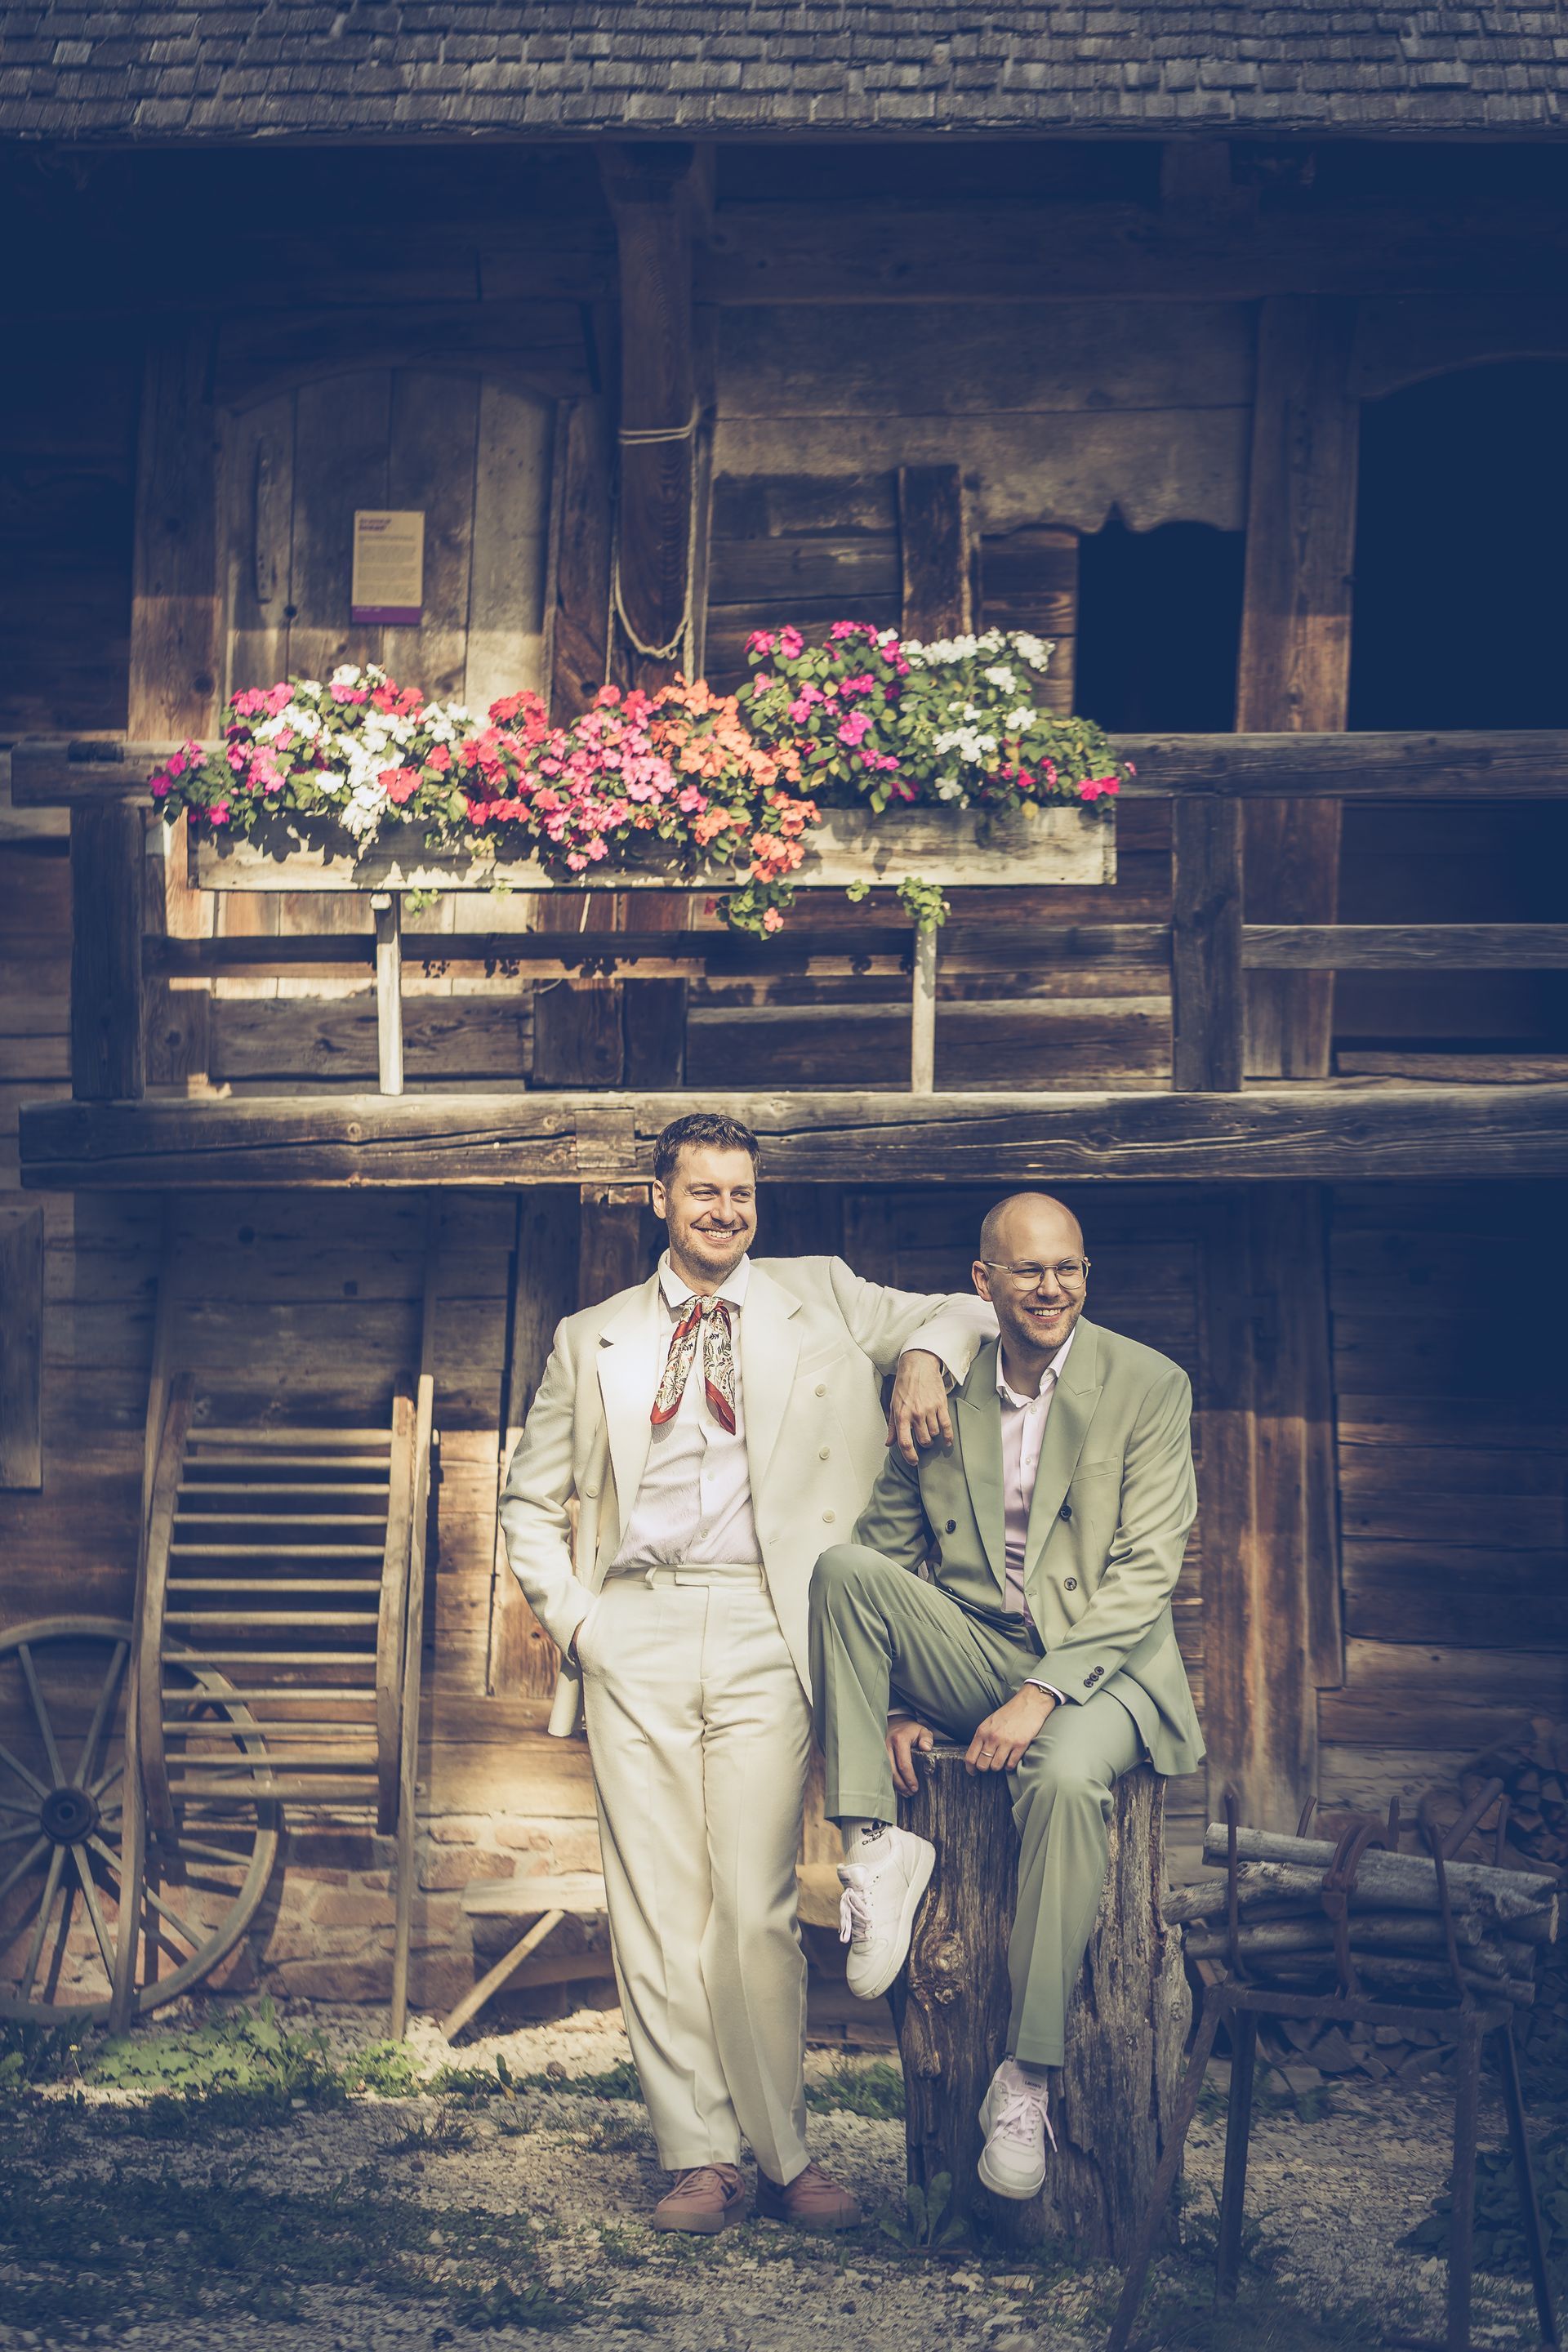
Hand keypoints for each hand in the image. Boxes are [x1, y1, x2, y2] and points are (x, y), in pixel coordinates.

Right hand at [886, 1716, 934, 1796]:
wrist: (895, 1722)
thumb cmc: (910, 1729)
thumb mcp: (922, 1730)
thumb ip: (927, 1738)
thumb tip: (926, 1749)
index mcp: (899, 1740)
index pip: (904, 1764)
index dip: (909, 1778)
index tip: (915, 1787)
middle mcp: (887, 1746)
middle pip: (893, 1771)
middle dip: (902, 1785)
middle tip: (911, 1793)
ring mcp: (881, 1751)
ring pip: (886, 1773)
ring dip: (896, 1785)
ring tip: (906, 1793)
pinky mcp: (879, 1755)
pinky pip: (883, 1771)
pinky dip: (891, 1780)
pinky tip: (898, 1787)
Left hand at [887, 1349, 953, 1463]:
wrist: (918, 1365)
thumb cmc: (904, 1385)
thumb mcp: (893, 1404)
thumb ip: (892, 1426)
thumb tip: (889, 1443)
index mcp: (901, 1415)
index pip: (905, 1442)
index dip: (909, 1456)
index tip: (913, 1462)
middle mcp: (915, 1414)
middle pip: (923, 1440)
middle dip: (924, 1444)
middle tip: (923, 1440)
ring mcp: (929, 1409)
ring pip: (934, 1434)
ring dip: (934, 1436)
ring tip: (931, 1431)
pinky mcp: (941, 1404)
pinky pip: (946, 1426)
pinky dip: (948, 1436)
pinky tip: (947, 1440)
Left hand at [965, 1686, 1054, 1773]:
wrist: (1029, 1703)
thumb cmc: (1009, 1713)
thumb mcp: (989, 1722)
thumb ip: (982, 1737)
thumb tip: (976, 1755)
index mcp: (982, 1731)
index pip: (970, 1757)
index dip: (970, 1768)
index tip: (973, 1772)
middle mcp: (993, 1737)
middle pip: (982, 1765)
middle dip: (985, 1768)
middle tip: (989, 1765)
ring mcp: (1007, 1742)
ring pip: (996, 1767)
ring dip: (998, 1766)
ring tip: (1001, 1760)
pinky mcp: (1020, 1745)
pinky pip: (1011, 1765)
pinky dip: (1010, 1765)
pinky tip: (1011, 1758)